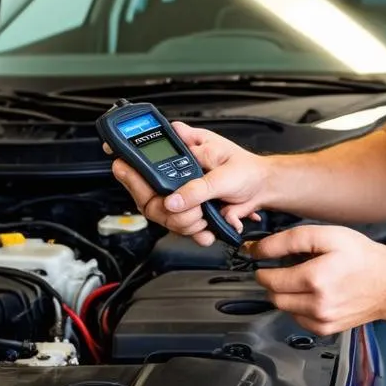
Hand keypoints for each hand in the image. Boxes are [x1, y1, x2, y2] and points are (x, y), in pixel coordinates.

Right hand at [106, 122, 267, 246]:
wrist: (263, 189)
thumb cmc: (247, 169)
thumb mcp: (224, 173)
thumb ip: (197, 188)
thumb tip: (173, 200)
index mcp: (182, 152)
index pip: (144, 159)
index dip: (127, 165)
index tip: (122, 167)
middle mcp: (176, 173)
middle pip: (148, 196)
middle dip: (168, 209)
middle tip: (193, 209)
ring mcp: (181, 194)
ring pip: (162, 216)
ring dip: (185, 222)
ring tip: (206, 215)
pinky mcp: (189, 211)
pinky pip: (179, 228)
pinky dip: (195, 233)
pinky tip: (207, 230)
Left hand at [249, 225, 385, 335]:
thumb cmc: (365, 258)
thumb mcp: (329, 235)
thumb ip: (291, 239)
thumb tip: (260, 249)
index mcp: (315, 279)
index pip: (269, 278)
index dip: (263, 264)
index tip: (262, 256)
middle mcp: (316, 304)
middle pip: (273, 295)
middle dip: (274, 278)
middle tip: (290, 264)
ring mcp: (321, 320)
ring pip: (283, 307)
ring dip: (286, 292)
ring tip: (307, 277)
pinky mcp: (325, 329)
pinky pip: (297, 317)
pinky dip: (298, 304)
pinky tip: (315, 292)